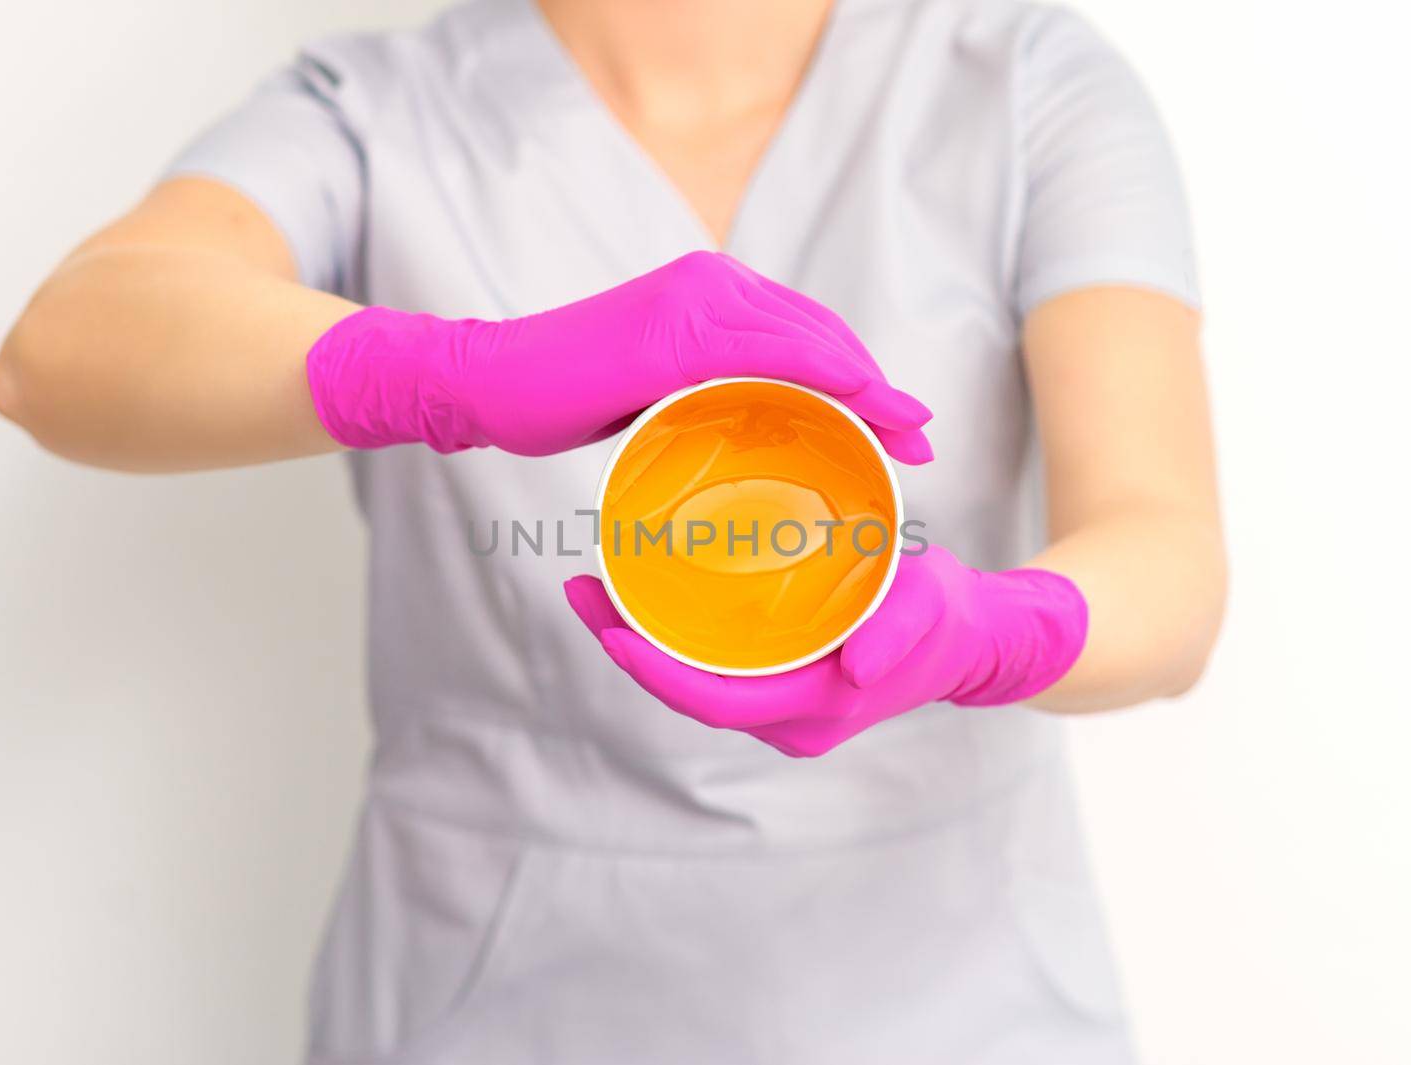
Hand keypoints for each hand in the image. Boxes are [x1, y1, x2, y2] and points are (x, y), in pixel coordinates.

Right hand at [304, 250, 933, 460]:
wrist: (489, 380)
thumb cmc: (562, 393)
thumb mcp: (650, 386)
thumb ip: (702, 387)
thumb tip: (745, 427)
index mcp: (708, 292)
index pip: (805, 330)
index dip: (862, 374)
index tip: (899, 422)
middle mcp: (711, 282)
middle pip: (822, 334)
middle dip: (881, 387)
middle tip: (922, 436)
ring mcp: (695, 301)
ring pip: (811, 341)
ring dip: (872, 389)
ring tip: (910, 437)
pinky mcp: (676, 332)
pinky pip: (773, 353)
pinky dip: (827, 379)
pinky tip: (863, 409)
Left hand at [564, 548, 1087, 756]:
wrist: (973, 641)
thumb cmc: (946, 617)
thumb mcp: (927, 610)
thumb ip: (895, 633)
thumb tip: (856, 667)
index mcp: (815, 706)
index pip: (714, 699)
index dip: (656, 672)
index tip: (610, 630)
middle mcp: (789, 719)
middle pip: (689, 693)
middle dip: (628, 649)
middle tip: (581, 590)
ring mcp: (784, 708)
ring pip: (697, 683)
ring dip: (644, 644)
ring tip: (598, 588)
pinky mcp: (784, 688)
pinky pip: (717, 671)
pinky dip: (677, 641)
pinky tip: (651, 597)